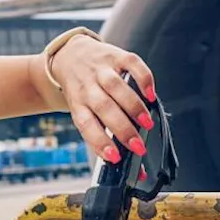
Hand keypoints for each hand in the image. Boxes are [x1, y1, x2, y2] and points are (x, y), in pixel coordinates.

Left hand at [49, 34, 156, 163]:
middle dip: (123, 129)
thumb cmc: (81, 90)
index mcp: (78, 103)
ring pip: (116, 87)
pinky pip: (131, 65)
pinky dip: (143, 79)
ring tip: (147, 123)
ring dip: (133, 107)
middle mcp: (88, 86)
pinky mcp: (116, 55)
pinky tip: (150, 94)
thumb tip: (125, 164)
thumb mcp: (83, 110)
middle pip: (104, 108)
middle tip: (139, 147)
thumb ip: (102, 134)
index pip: (86, 125)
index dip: (100, 142)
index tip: (115, 158)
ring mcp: (101, 69)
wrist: (69, 54)